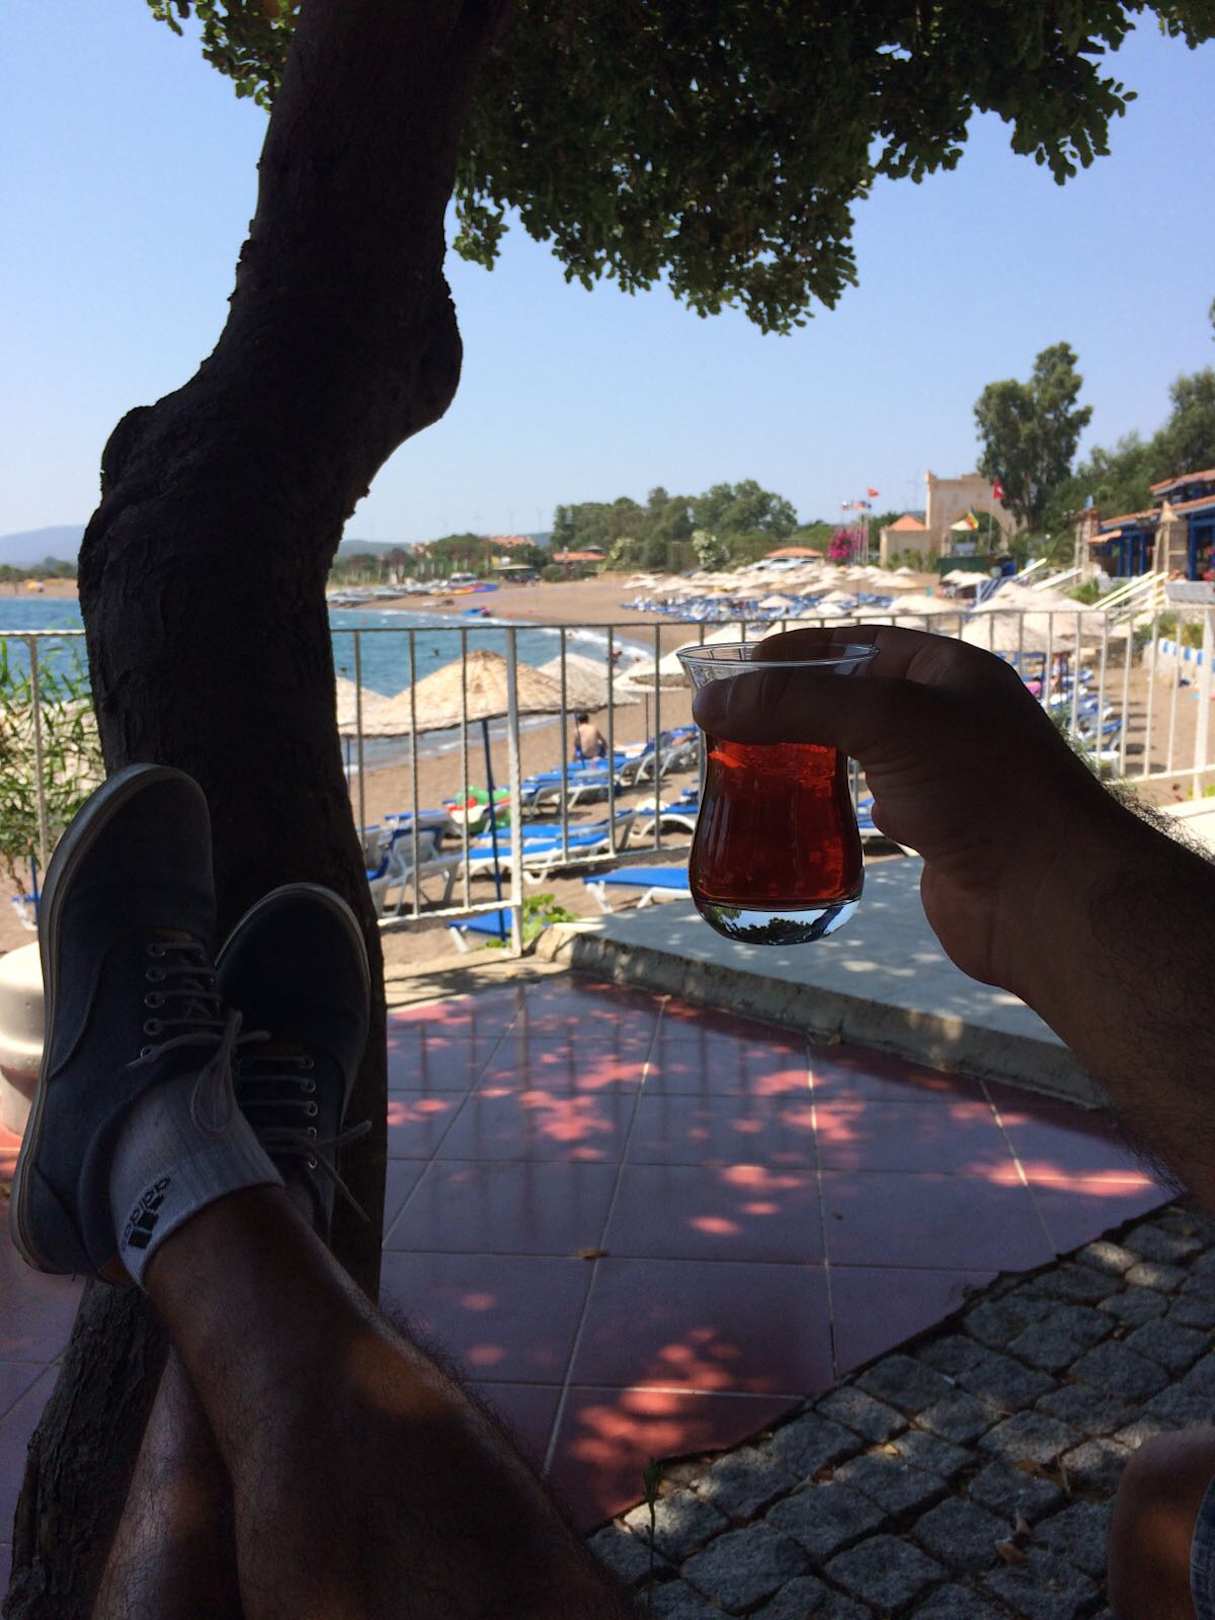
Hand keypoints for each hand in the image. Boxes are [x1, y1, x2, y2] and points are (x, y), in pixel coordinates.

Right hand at [691, 626, 1135, 993]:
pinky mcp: (932, 833)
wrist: (1047, 899)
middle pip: (850, 699)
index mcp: (947, 672)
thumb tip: (708, 699)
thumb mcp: (886, 722)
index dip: (793, 655)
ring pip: (856, 755)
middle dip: (791, 710)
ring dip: (806, 759)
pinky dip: (830, 806)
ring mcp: (940, 777)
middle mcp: (946, 718)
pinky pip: (868, 806)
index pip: (855, 645)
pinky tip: (802, 815)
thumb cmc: (981, 791)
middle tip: (728, 727)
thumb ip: (797, 705)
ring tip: (747, 767)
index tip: (732, 674)